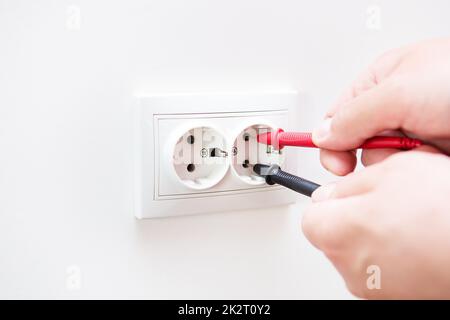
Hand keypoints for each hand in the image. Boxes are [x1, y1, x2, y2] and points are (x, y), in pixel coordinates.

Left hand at [302, 149, 449, 298]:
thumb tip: (332, 193)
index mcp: (337, 233)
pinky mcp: (397, 297)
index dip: (331, 200)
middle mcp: (350, 267)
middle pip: (334, 236)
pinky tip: (418, 241)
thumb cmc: (446, 211)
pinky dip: (392, 256)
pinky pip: (381, 270)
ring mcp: (374, 288)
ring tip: (409, 222)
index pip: (312, 216)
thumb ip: (350, 184)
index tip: (347, 194)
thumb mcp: (392, 171)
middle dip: (352, 217)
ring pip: (359, 253)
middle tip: (385, 202)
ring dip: (374, 236)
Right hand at [312, 38, 449, 174]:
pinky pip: (408, 173)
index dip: (331, 142)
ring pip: (383, 163)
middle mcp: (394, 108)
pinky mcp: (431, 153)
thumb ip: (351, 115)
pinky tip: (435, 161)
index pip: (336, 117)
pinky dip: (418, 173)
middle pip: (358, 144)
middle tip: (393, 151)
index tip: (338, 166)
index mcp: (379, 83)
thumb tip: (321, 136)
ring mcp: (414, 132)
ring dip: (400, 164)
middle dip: (374, 154)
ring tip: (427, 150)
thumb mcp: (398, 91)